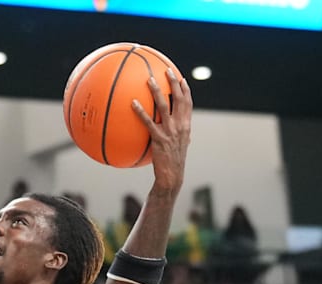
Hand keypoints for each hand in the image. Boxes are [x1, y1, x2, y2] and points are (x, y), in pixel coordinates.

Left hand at [132, 67, 191, 191]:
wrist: (172, 175)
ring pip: (164, 106)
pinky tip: (133, 103)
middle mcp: (180, 126)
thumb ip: (178, 133)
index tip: (181, 79)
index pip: (188, 104)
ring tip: (150, 80)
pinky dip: (141, 111)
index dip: (185, 90)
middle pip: (179, 99)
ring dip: (157, 91)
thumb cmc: (174, 161)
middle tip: (167, 71)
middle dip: (173, 83)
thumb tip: (174, 128)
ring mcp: (170, 131)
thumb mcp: (180, 145)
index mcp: (186, 126)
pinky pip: (148, 122)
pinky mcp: (159, 138)